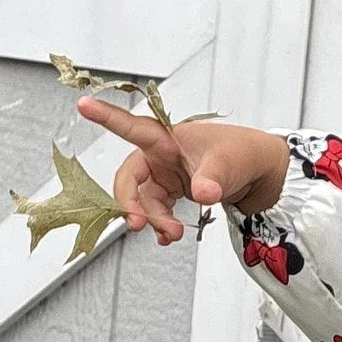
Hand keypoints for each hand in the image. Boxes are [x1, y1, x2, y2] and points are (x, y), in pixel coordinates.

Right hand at [75, 97, 292, 243]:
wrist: (258, 172)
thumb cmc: (241, 153)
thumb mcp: (228, 164)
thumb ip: (213, 179)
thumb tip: (203, 193)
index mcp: (167, 138)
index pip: (132, 126)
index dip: (106, 117)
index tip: (84, 105)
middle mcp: (159, 155)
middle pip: (129, 178)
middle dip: (130, 203)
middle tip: (139, 225)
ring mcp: (163, 175)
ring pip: (143, 200)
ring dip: (153, 220)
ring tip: (173, 234)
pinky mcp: (171, 191)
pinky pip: (155, 210)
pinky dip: (160, 225)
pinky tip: (168, 236)